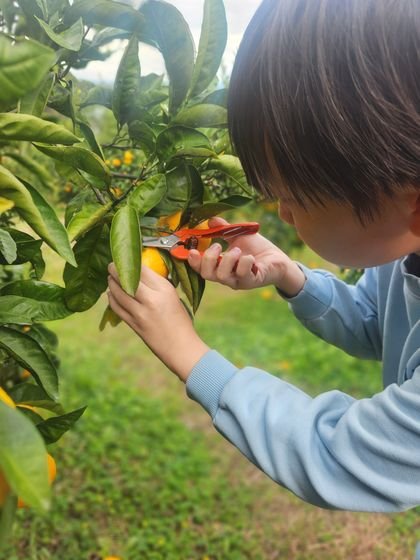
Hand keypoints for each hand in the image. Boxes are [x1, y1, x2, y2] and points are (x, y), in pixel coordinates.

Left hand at [107, 263, 209, 381]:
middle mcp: (151, 299)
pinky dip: (111, 298)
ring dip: (111, 283)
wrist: (181, 347)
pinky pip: (117, 307)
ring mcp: (140, 313)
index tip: (124, 258)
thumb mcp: (173, 297)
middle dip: (115, 270)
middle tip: (111, 265)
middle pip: (126, 279)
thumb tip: (140, 273)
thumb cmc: (181, 321)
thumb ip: (157, 285)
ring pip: (118, 293)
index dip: (129, 262)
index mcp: (164, 289)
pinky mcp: (133, 324)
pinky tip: (111, 294)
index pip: (141, 269)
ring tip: (110, 278)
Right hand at [188, 217, 305, 296]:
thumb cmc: (256, 249)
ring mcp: (239, 281)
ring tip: (237, 250)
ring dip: (228, 260)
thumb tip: (210, 219)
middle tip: (218, 246)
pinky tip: (251, 257)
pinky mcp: (252, 281)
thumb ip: (222, 229)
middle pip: (207, 275)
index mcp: (220, 267)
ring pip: (222, 277)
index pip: (200, 269)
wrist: (277, 259)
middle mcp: (227, 277)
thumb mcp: (237, 236)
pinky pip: (243, 275)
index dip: (193, 261)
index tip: (191, 250)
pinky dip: (245, 263)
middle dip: (209, 259)